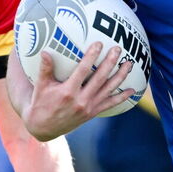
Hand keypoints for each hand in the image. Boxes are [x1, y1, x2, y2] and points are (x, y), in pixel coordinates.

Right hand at [21, 43, 135, 139]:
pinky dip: (121, 98)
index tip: (99, 44)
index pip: (82, 71)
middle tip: (118, 49)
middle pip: (100, 79)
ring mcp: (89, 108)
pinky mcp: (92, 113)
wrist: (44, 128)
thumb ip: (45, 69)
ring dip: (120, 76)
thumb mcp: (41, 86)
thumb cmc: (41, 103)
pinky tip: (132, 90)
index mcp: (67, 92)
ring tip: (129, 64)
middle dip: (110, 63)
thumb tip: (45, 51)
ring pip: (108, 90)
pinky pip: (110, 104)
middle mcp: (80, 100)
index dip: (91, 57)